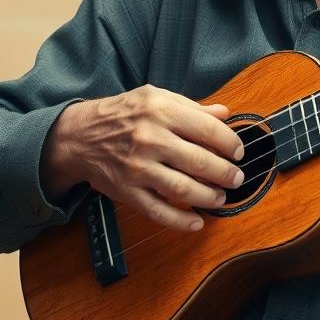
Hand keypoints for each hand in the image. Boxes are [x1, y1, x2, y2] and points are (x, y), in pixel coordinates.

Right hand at [40, 84, 244, 231]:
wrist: (79, 135)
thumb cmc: (124, 113)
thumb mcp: (156, 97)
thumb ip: (192, 107)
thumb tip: (225, 113)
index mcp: (161, 110)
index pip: (207, 129)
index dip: (230, 143)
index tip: (239, 152)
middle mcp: (150, 139)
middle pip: (199, 161)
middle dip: (226, 173)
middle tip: (237, 178)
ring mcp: (138, 168)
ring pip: (183, 189)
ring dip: (209, 197)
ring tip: (221, 197)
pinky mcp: (127, 192)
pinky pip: (158, 212)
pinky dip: (181, 221)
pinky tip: (197, 221)